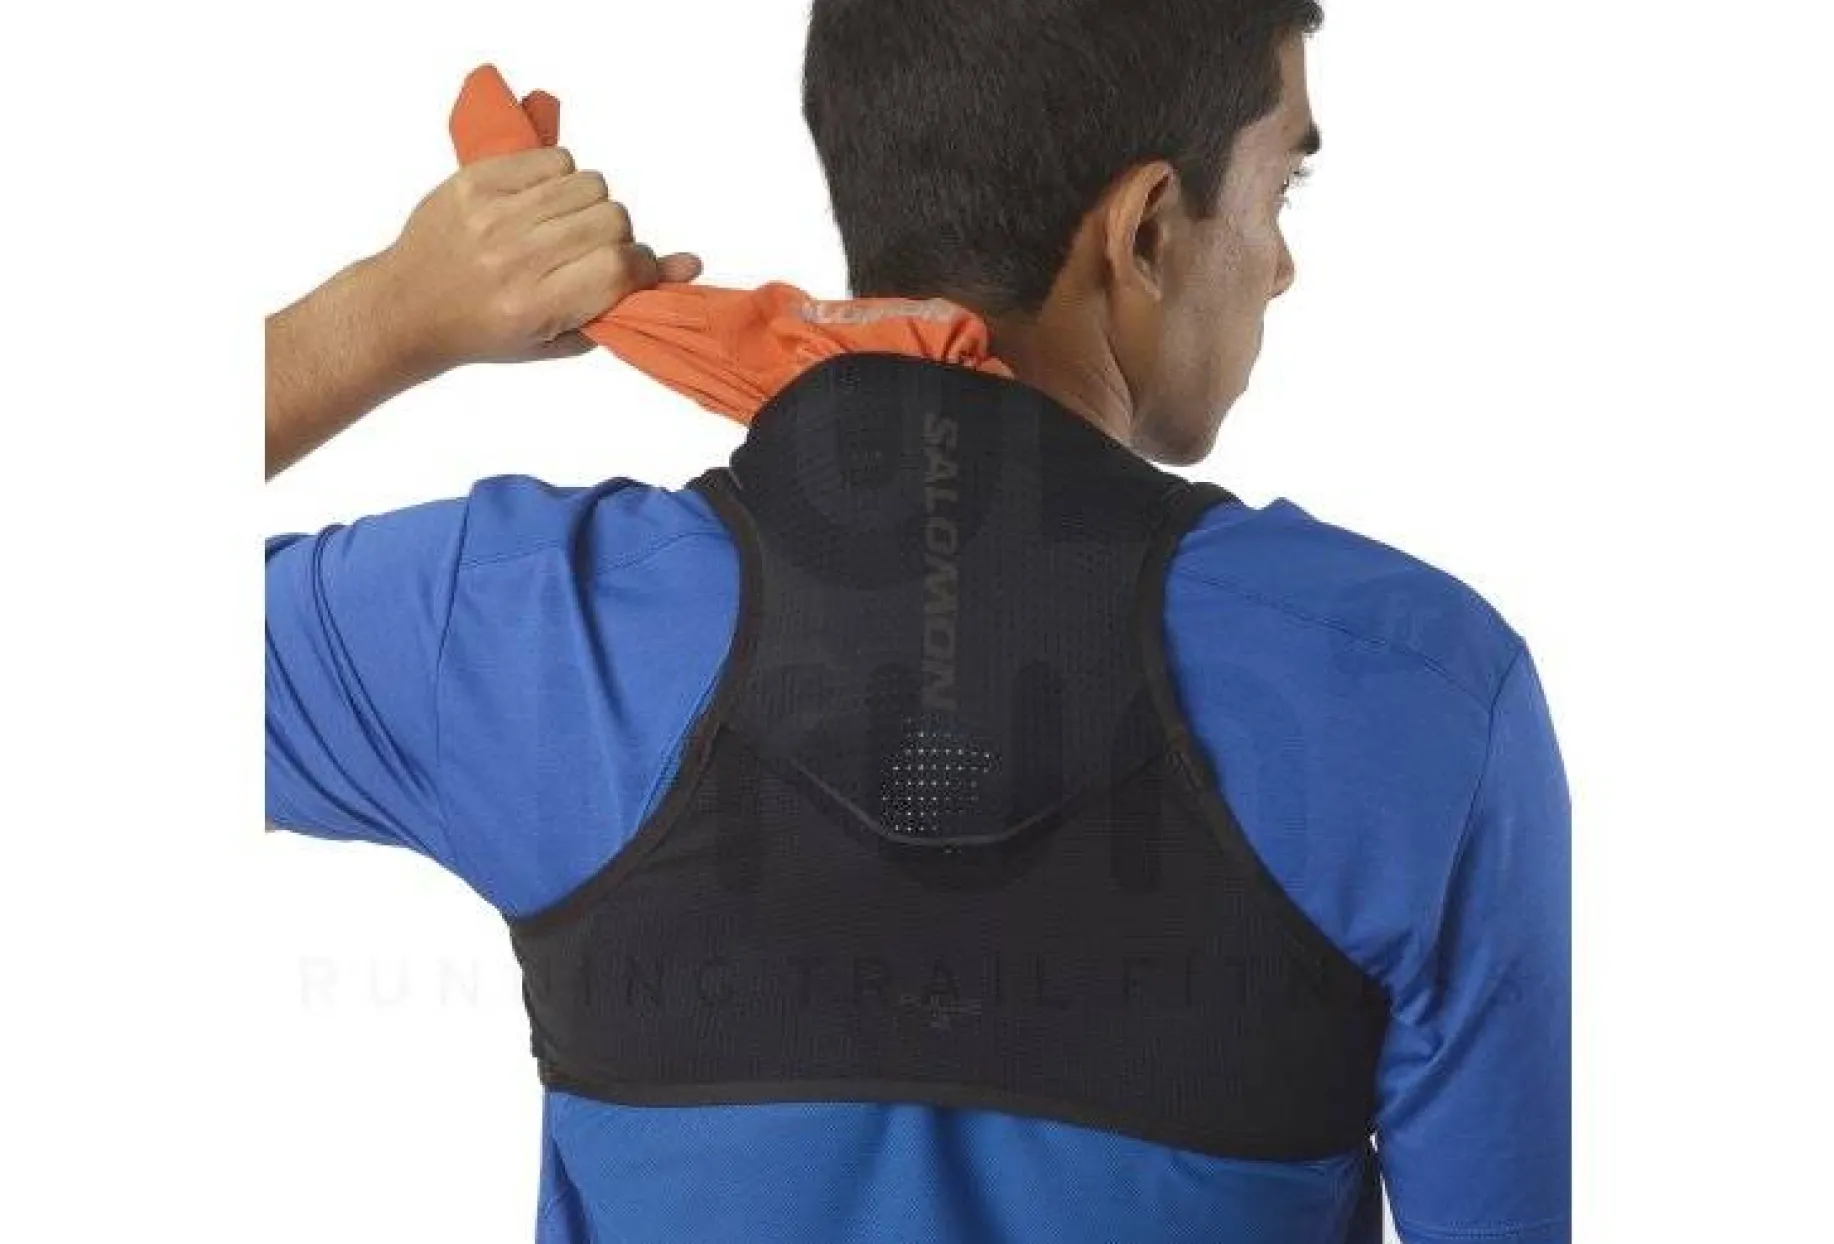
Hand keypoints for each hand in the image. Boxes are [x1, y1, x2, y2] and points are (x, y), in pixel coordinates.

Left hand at [374, 145, 701, 375]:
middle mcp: (514, 258)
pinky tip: (540, 203)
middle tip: (588, 252)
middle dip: (614, 235)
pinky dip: (559, 177)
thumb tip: (688, 265)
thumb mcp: (559, 335)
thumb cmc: (489, 330)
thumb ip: (624, 304)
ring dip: (588, 204)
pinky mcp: (476, 181)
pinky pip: (552, 159)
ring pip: (588, 184)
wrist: (408, 307)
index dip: (640, 265)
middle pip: (611, 218)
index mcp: (536, 306)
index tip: (631, 271)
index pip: (619, 266)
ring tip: (563, 226)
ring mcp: (492, 215)